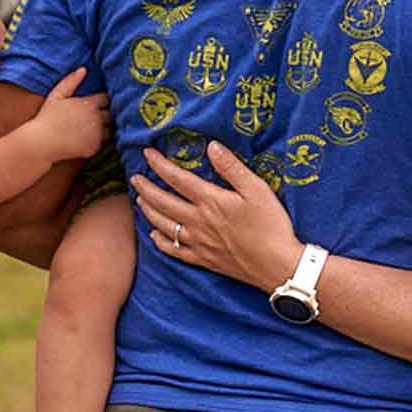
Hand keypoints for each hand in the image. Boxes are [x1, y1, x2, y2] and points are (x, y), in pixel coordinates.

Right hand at [29, 67, 110, 159]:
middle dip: (107, 114)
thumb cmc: (47, 117)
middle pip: (112, 113)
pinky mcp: (95, 147)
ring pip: (111, 128)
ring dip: (106, 127)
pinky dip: (99, 140)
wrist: (41, 142)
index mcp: (90, 104)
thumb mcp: (56, 96)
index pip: (106, 98)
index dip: (103, 101)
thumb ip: (70, 81)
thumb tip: (83, 69)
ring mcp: (97, 134)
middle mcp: (97, 118)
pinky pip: (103, 142)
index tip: (98, 104)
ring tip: (93, 128)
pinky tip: (87, 138)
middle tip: (97, 116)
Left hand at [130, 140, 303, 289]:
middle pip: (163, 202)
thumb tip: (211, 146)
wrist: (276, 265)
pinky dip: (160, 241)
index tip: (147, 153)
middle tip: (134, 177)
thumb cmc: (271, 225)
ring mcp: (199, 242)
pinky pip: (174, 250)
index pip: (177, 178)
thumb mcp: (257, 190)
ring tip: (139, 200)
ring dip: (148, 211)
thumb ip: (232, 168)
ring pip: (164, 225)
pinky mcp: (204, 259)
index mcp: (210, 201)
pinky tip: (154, 236)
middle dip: (146, 188)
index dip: (159, 164)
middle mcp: (198, 221)